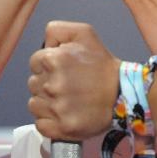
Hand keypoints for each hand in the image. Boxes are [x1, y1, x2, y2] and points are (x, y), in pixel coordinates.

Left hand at [28, 21, 120, 139]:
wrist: (123, 93)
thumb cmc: (102, 65)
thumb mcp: (84, 33)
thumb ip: (57, 30)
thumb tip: (43, 43)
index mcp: (54, 60)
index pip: (34, 63)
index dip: (46, 66)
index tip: (61, 70)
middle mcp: (52, 84)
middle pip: (33, 84)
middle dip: (46, 83)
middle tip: (66, 85)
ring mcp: (57, 108)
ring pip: (34, 104)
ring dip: (45, 102)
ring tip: (65, 100)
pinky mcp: (62, 127)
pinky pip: (41, 125)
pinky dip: (49, 121)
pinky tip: (62, 114)